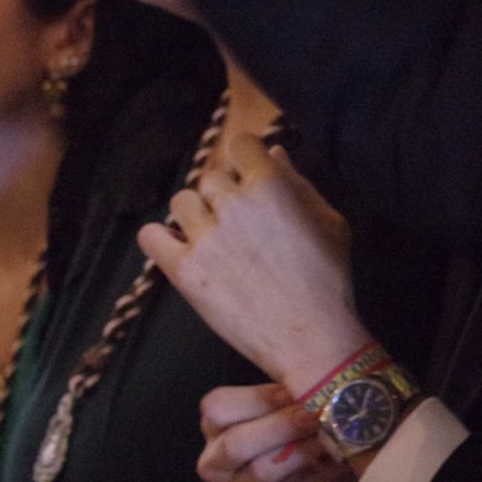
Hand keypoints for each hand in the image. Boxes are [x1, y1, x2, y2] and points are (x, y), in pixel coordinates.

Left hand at [139, 133, 370, 390]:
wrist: (311, 336)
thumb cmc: (329, 277)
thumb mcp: (329, 222)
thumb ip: (299, 183)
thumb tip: (274, 153)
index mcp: (270, 185)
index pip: (239, 144)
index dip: (245, 159)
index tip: (249, 176)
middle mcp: (233, 204)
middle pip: (210, 177)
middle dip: (224, 194)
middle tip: (239, 221)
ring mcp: (205, 237)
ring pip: (181, 202)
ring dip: (196, 214)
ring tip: (213, 238)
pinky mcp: (184, 270)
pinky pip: (151, 236)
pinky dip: (161, 239)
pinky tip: (180, 248)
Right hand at [198, 383, 353, 481]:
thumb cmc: (301, 435)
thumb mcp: (291, 406)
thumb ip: (290, 389)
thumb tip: (314, 365)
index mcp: (218, 427)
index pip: (217, 408)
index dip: (259, 397)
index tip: (295, 388)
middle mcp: (216, 462)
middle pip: (234, 443)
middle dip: (280, 425)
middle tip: (315, 414)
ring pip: (261, 470)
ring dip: (302, 450)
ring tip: (331, 437)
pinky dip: (319, 474)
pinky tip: (337, 461)